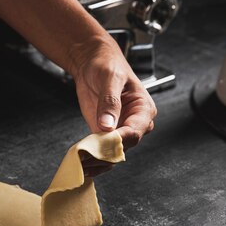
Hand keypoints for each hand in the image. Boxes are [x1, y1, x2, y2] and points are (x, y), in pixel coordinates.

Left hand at [72, 37, 156, 176]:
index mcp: (143, 109)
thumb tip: (108, 125)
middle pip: (124, 146)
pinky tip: (81, 163)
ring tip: (81, 163)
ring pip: (113, 153)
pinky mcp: (104, 133)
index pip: (135, 131)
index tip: (103, 143)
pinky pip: (102, 151)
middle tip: (87, 157)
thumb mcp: (110, 78)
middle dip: (106, 154)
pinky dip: (92, 159)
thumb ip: (110, 101)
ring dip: (98, 160)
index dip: (119, 140)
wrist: (93, 61)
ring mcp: (119, 130)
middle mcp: (134, 123)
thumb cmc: (107, 64)